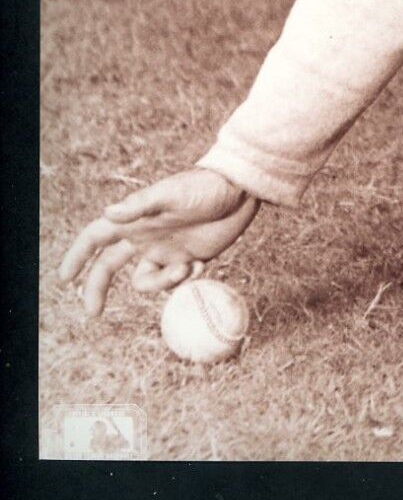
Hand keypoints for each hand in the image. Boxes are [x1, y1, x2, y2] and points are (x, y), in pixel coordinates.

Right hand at [58, 168, 259, 316]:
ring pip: (145, 281)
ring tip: (185, 267)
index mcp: (135, 219)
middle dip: (96, 289)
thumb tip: (108, 212)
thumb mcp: (172, 194)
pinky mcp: (188, 259)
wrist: (242, 192)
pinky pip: (174, 282)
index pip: (96, 237)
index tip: (64, 278)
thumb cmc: (204, 187)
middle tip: (93, 312)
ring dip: (161, 283)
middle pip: (109, 267)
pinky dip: (184, 280)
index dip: (78, 255)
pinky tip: (201, 264)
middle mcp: (145, 236)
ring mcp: (166, 250)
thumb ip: (141, 205)